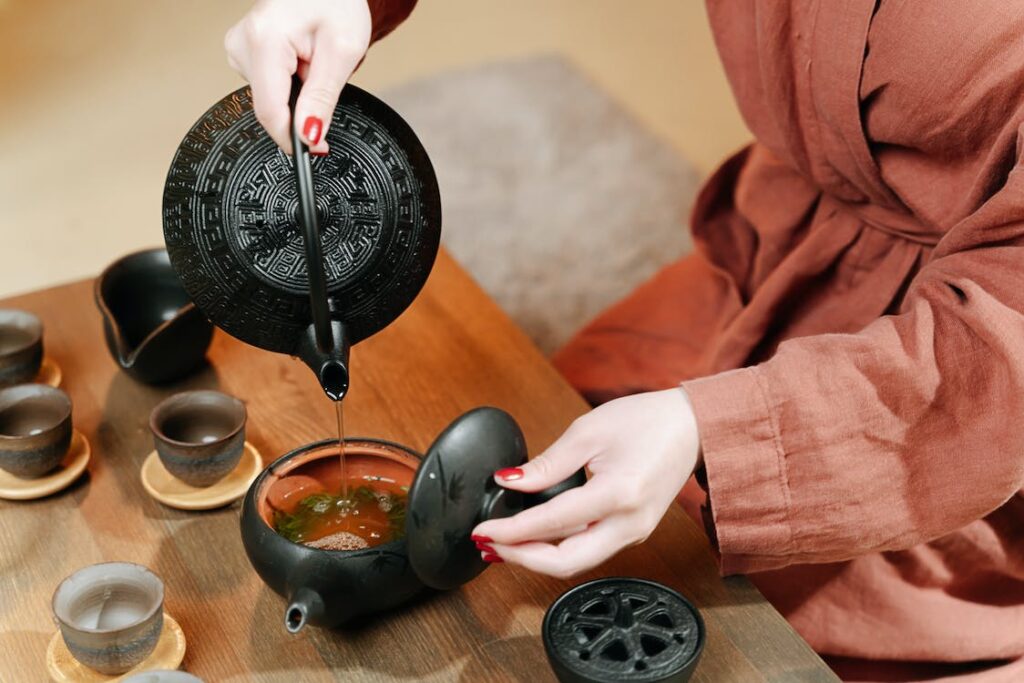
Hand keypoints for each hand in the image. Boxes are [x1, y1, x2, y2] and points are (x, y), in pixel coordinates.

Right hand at [224, 0, 371, 153]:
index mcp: (264, 40)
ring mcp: (238, 46)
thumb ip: (322, 99)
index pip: (270, 111)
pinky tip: (300, 60)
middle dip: (300, 108)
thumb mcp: (342, 53)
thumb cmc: (337, 3)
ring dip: (295, 94)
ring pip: (268, 97)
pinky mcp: (243, 50)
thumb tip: (309, 137)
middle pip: (269, 106)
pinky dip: (288, 82)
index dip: (293, 138)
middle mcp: (243, 42)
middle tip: (324, 81)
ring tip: (313, 62)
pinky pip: (266, 84)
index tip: (316, 149)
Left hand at [471, 388, 701, 578]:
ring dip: (536, 558)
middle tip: (488, 544)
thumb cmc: (647, 421)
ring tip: (503, 544)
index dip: (512, 530)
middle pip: (566, 563)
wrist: (692, 427)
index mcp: (619, 493)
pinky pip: (590, 551)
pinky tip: (534, 539)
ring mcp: (634, 533)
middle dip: (521, 557)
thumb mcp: (588, 432)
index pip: (553, 522)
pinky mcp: (633, 532)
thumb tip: (509, 482)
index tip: (482, 528)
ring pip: (577, 563)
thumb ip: (547, 464)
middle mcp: (629, 523)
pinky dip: (557, 550)